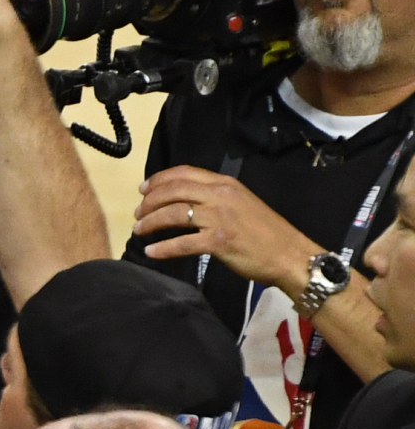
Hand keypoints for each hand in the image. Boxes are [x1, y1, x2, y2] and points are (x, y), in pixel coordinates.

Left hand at [133, 165, 319, 289]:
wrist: (290, 255)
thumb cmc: (265, 232)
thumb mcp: (241, 202)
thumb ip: (215, 196)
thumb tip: (185, 198)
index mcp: (225, 184)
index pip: (183, 173)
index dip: (158, 180)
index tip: (142, 190)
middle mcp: (220, 196)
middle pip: (172, 191)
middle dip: (149, 202)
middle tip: (137, 214)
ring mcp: (219, 218)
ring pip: (172, 214)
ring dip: (150, 223)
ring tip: (139, 231)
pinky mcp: (219, 241)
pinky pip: (182, 243)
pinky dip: (163, 248)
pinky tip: (151, 252)